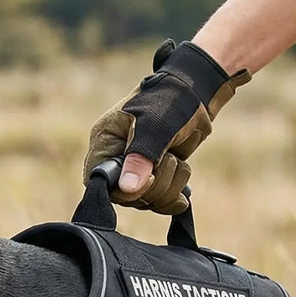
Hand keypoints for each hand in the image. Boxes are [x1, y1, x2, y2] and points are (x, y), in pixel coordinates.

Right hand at [83, 40, 248, 213]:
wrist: (196, 93)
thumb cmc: (169, 100)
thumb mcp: (155, 125)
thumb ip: (141, 156)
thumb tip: (127, 189)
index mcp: (104, 143)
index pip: (100, 182)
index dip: (125, 189)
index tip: (150, 176)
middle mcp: (115, 160)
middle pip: (127, 197)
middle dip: (156, 183)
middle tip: (170, 156)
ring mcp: (134, 171)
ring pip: (147, 201)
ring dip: (170, 184)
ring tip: (178, 158)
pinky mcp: (152, 178)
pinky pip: (159, 203)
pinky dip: (174, 195)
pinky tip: (183, 186)